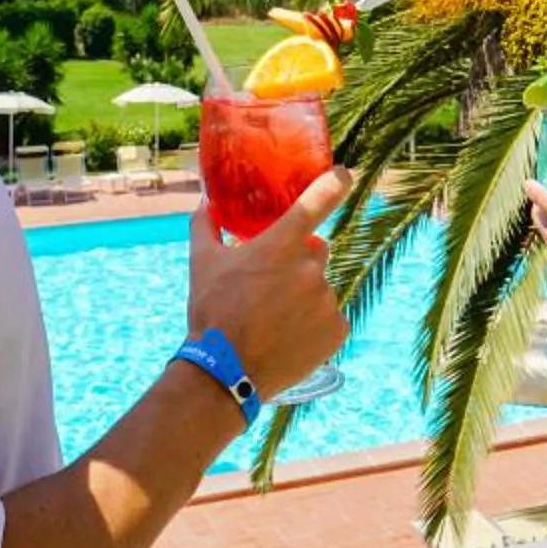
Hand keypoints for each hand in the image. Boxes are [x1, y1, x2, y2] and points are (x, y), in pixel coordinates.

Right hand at [188, 169, 351, 397]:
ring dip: (303, 297)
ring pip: (319, 288)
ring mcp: (327, 298)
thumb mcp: (202, 264)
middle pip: (315, 251)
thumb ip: (206, 228)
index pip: (317, 200)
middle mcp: (310, 266)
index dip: (334, 183)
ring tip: (274, 321)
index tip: (344, 175)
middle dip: (297, 262)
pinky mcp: (337, 329)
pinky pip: (329, 317)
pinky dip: (313, 324)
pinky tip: (288, 337)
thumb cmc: (212, 313)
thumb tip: (204, 205)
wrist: (225, 372)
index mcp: (281, 244)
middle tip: (270, 286)